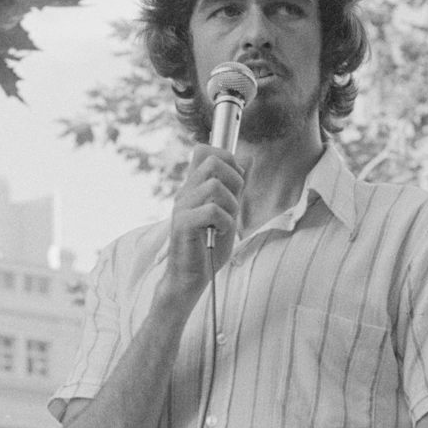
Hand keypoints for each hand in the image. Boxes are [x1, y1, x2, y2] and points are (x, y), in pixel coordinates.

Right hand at [164, 144, 242, 297]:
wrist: (191, 276)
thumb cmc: (207, 246)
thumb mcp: (226, 212)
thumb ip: (232, 189)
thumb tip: (245, 162)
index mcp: (193, 187)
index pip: (204, 150)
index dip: (227, 158)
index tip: (236, 182)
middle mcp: (185, 192)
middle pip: (212, 161)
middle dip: (234, 180)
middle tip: (233, 204)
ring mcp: (182, 206)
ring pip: (215, 186)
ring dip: (230, 206)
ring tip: (225, 223)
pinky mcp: (182, 223)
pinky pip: (212, 211)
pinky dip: (224, 223)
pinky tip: (218, 233)